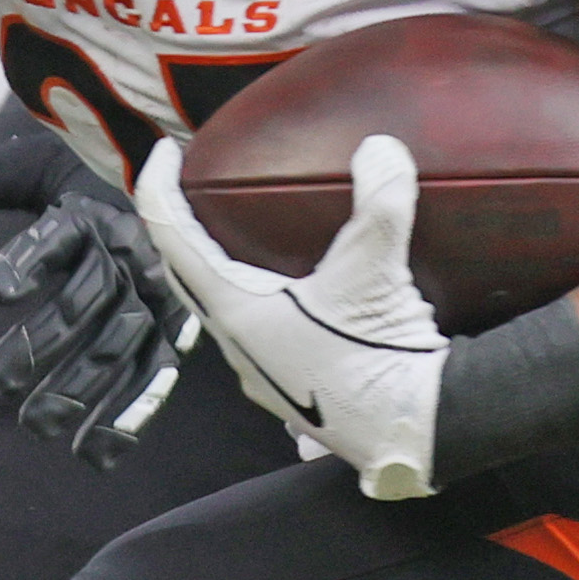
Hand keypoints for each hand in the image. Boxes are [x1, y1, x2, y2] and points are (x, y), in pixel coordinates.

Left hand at [0, 132, 196, 468]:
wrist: (159, 173)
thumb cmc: (82, 169)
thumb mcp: (29, 163)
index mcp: (90, 208)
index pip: (56, 236)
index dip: (22, 262)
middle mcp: (127, 249)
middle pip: (85, 301)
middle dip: (42, 343)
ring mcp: (154, 291)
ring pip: (119, 343)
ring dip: (82, 389)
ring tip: (37, 426)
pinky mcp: (173, 326)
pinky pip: (155, 373)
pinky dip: (130, 414)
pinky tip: (95, 454)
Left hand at [136, 133, 450, 498]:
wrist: (419, 432)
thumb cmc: (381, 357)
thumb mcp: (377, 270)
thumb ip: (378, 203)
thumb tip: (381, 148)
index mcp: (235, 311)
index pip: (171, 236)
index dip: (159, 187)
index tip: (165, 151)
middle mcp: (236, 345)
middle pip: (187, 274)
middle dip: (181, 227)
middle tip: (191, 187)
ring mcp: (261, 374)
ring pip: (222, 311)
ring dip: (221, 272)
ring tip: (240, 238)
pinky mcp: (291, 390)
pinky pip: (261, 340)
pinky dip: (261, 307)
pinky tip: (287, 301)